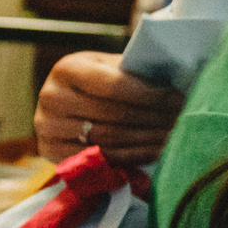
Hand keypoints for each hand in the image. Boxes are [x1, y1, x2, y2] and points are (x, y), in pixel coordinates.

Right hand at [37, 52, 184, 165]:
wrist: (69, 100)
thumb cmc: (101, 80)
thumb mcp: (113, 67)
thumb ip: (134, 73)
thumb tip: (175, 84)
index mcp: (67, 68)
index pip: (114, 86)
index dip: (150, 94)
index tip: (177, 98)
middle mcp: (51, 97)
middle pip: (114, 115)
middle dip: (154, 118)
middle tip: (181, 119)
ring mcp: (47, 128)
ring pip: (108, 140)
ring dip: (147, 140)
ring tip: (172, 135)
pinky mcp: (50, 153)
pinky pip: (99, 160)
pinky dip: (131, 158)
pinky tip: (154, 151)